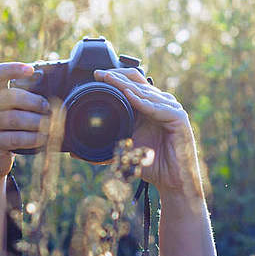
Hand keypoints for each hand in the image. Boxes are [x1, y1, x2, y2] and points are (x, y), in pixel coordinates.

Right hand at [0, 63, 50, 180]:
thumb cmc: (8, 126)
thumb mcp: (11, 108)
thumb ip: (24, 97)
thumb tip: (52, 85)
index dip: (14, 69)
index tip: (31, 70)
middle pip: (10, 96)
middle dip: (33, 101)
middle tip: (47, 108)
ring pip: (14, 118)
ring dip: (36, 121)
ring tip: (49, 124)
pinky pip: (15, 138)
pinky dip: (32, 138)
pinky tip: (42, 138)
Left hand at [94, 68, 199, 196]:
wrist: (172, 182)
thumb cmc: (152, 165)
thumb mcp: (123, 152)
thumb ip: (104, 147)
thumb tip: (76, 154)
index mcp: (149, 108)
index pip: (133, 85)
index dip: (116, 78)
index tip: (96, 75)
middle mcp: (161, 105)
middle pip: (138, 84)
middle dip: (118, 78)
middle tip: (99, 73)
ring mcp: (171, 109)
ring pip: (145, 93)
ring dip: (126, 85)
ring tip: (110, 79)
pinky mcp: (179, 118)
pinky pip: (157, 107)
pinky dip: (142, 101)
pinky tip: (128, 95)